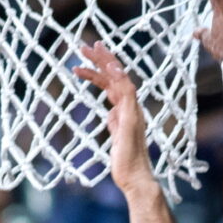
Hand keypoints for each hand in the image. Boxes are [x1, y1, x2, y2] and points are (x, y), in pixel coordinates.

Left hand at [74, 41, 156, 197]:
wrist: (135, 178)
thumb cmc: (126, 160)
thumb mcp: (117, 136)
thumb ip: (114, 122)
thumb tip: (110, 114)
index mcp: (126, 109)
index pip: (114, 82)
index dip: (103, 67)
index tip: (91, 54)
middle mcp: (132, 107)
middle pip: (117, 76)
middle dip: (102, 59)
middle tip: (87, 45)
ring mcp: (133, 112)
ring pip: (121, 79)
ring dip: (105, 63)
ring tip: (88, 51)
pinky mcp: (131, 119)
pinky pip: (128, 93)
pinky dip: (120, 79)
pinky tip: (111, 68)